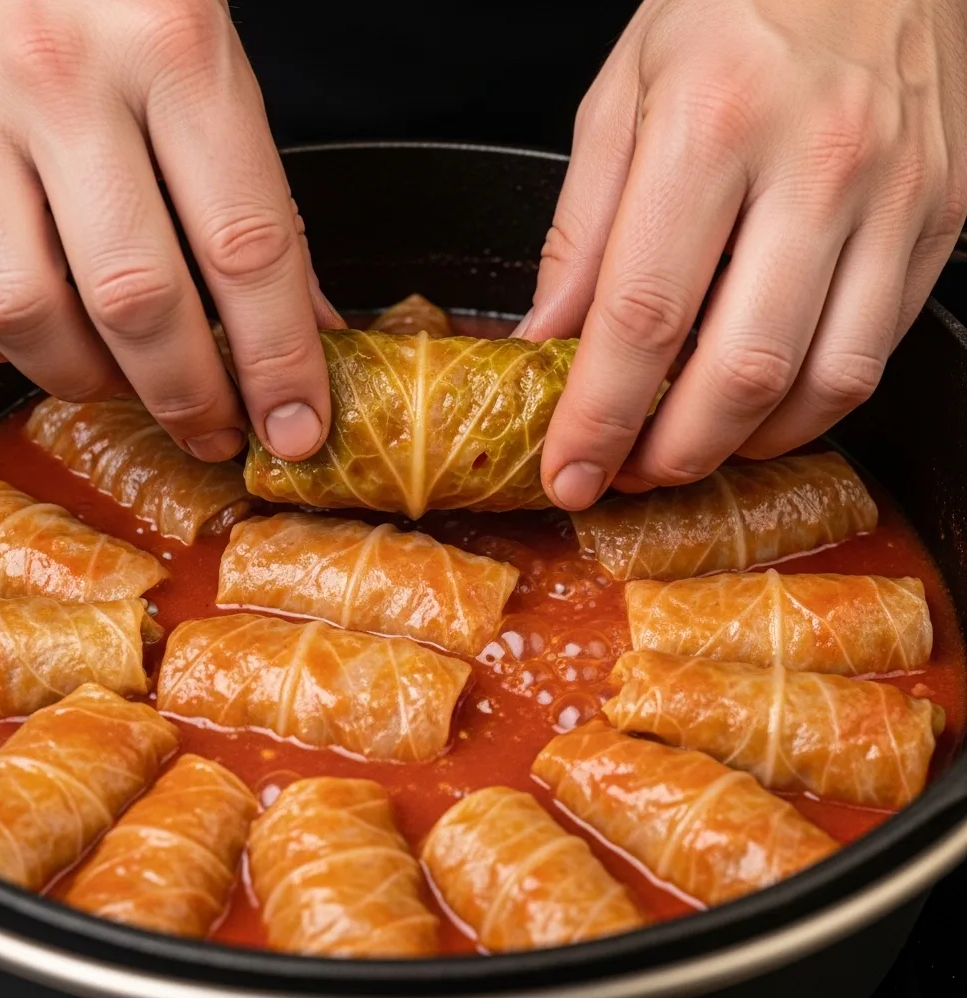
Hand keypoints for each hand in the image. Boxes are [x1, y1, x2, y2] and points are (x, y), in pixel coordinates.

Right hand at [0, 0, 340, 462]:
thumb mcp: (218, 67)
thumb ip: (260, 202)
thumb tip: (307, 329)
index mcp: (175, 51)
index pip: (245, 249)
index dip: (278, 360)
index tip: (297, 428)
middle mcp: (64, 78)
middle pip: (135, 298)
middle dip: (189, 395)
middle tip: (220, 431)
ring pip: (24, 308)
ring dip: (88, 378)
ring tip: (131, 384)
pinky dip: (3, 340)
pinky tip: (52, 332)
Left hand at [523, 0, 966, 508]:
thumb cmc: (733, 4)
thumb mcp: (622, 96)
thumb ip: (581, 229)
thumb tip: (547, 341)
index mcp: (714, 122)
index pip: (643, 315)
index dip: (598, 417)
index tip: (568, 473)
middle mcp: (818, 163)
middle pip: (741, 369)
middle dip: (671, 454)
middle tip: (625, 473)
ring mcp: (897, 196)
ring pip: (824, 383)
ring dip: (743, 445)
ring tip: (685, 448)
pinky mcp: (943, 219)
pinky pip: (875, 355)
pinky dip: (808, 409)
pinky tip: (757, 408)